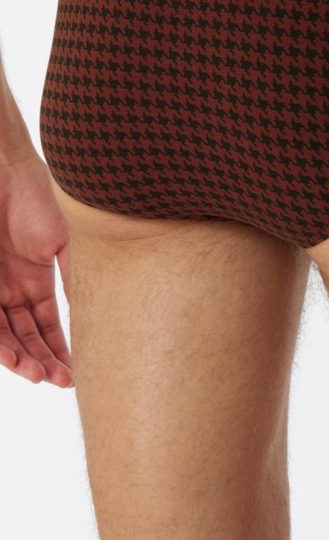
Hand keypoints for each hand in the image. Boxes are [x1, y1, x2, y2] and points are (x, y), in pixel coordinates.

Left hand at [0, 144, 72, 387]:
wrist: (6, 173)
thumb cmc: (38, 198)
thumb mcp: (64, 242)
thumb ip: (73, 277)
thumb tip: (93, 310)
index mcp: (35, 280)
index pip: (48, 325)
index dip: (61, 349)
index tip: (76, 372)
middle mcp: (12, 290)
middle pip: (27, 337)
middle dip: (43, 361)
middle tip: (61, 381)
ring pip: (6, 337)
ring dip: (23, 359)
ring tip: (41, 376)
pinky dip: (2, 346)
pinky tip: (18, 361)